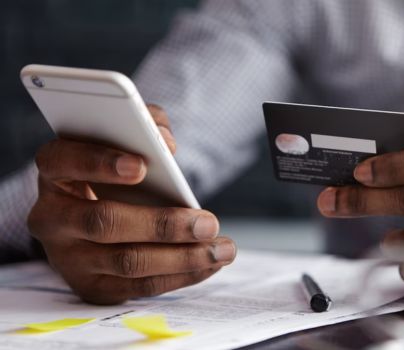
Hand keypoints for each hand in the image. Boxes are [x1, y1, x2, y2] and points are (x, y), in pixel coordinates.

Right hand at [28, 105, 235, 304]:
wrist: (92, 221)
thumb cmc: (114, 172)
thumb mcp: (122, 141)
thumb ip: (145, 126)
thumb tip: (166, 143)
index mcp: (55, 172)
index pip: (63, 161)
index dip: (100, 162)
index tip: (143, 165)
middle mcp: (52, 217)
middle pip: (104, 222)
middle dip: (162, 224)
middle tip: (208, 223)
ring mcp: (68, 257)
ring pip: (127, 262)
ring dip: (182, 258)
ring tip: (221, 248)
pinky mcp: (91, 286)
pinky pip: (139, 287)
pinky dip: (181, 276)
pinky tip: (210, 263)